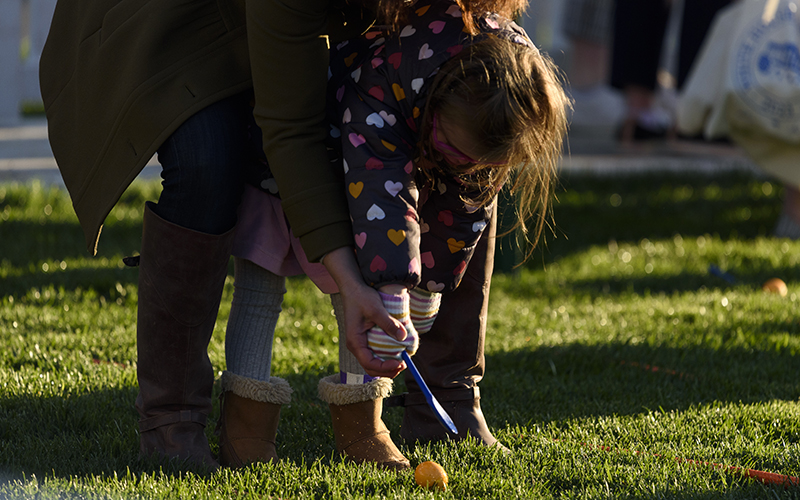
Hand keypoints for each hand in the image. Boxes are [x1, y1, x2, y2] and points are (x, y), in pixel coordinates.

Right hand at [322, 247, 406, 377]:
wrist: (353, 288)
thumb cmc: (362, 297)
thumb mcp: (376, 309)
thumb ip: (389, 323)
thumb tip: (403, 337)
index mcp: (355, 342)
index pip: (369, 364)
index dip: (386, 367)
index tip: (400, 362)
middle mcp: (356, 346)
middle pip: (371, 368)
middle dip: (388, 370)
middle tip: (405, 365)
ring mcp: (360, 343)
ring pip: (374, 362)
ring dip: (388, 365)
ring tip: (403, 360)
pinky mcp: (365, 339)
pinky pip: (375, 354)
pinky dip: (386, 356)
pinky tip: (397, 351)